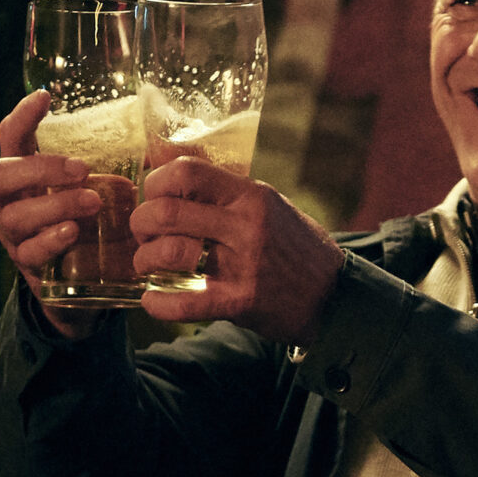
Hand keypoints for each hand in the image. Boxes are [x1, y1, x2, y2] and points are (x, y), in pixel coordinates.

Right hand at [0, 90, 107, 339]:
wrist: (86, 290)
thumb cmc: (94, 229)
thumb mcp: (105, 195)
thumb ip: (118, 171)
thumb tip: (159, 142)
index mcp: (24, 176)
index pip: (10, 138)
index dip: (22, 117)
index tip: (45, 96)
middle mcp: (9, 203)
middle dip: (39, 168)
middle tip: (81, 169)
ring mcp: (14, 236)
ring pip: (15, 215)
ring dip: (55, 204)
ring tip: (91, 203)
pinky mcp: (28, 268)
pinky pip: (29, 251)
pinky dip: (51, 240)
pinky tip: (73, 232)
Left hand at [131, 160, 346, 343]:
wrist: (336, 298)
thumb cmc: (299, 251)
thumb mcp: (273, 208)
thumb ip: (232, 197)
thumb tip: (180, 183)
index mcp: (252, 196)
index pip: (186, 172)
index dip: (156, 183)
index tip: (153, 198)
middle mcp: (247, 226)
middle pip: (168, 211)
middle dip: (142, 223)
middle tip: (143, 235)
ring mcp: (245, 265)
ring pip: (170, 252)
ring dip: (146, 261)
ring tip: (148, 267)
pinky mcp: (242, 302)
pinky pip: (186, 303)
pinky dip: (159, 304)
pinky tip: (152, 302)